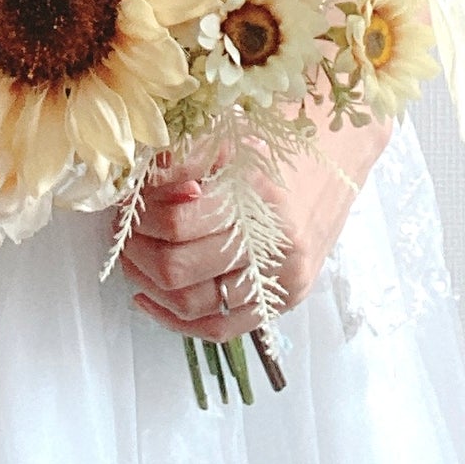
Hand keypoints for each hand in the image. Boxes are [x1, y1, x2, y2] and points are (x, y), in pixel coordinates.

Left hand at [120, 106, 393, 342]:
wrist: (339, 155)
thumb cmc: (278, 140)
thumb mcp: (230, 135)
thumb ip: (183, 157)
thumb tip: (135, 183)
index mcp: (257, 196)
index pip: (177, 221)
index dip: (140, 215)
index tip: (127, 203)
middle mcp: (273, 243)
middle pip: (179, 267)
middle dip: (137, 250)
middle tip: (125, 230)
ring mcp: (281, 277)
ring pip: (194, 303)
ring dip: (149, 284)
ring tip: (134, 259)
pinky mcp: (284, 299)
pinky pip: (220, 328)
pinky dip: (176, 320)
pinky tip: (150, 299)